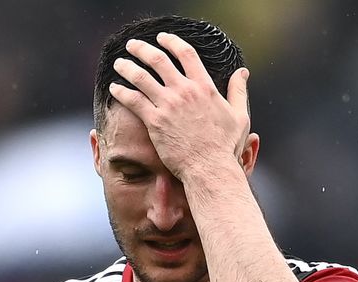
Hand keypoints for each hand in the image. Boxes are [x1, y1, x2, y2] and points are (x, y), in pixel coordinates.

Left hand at [109, 32, 250, 179]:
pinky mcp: (155, 122)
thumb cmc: (225, 146)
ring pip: (141, 77)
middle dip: (142, 49)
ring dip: (127, 67)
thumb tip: (242, 73)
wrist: (209, 168)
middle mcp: (185, 91)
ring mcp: (168, 105)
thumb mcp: (239, 115)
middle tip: (132, 45)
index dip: (172, 42)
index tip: (162, 38)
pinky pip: (133, 100)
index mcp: (204, 87)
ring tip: (119, 63)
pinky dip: (122, 92)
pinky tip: (115, 88)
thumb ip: (238, 91)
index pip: (186, 54)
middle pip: (158, 60)